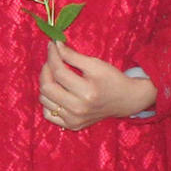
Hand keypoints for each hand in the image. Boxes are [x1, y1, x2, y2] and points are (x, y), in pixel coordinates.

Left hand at [39, 43, 156, 130]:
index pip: (59, 72)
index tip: (52, 45)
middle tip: (52, 60)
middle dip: (45, 69)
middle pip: (47, 87)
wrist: (125, 100)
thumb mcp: (96, 64)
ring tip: (55, 75)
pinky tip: (57, 92)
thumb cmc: (112, 79)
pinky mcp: (72, 125)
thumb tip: (55, 45)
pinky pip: (48, 114)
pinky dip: (48, 102)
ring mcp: (74, 119)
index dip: (52, 56)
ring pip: (44, 100)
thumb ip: (73, 56)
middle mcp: (79, 109)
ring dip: (46, 84)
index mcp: (87, 92)